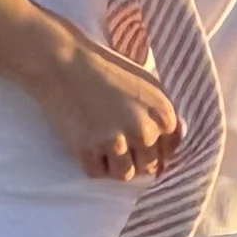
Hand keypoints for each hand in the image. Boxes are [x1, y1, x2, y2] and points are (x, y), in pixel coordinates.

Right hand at [28, 25, 180, 180]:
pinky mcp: (89, 149)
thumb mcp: (146, 85)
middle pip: (147, 167)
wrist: (64, 61)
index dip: (151, 150)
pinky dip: (90, 162)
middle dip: (133, 158)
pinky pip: (97, 173)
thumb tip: (172, 144)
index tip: (135, 139)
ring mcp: (117, 142)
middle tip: (114, 138)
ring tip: (101, 141)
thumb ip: (160, 114)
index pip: (167, 153)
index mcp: (163, 114)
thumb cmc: (106, 70)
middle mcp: (144, 130)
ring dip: (113, 164)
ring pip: (124, 175)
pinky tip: (86, 140)